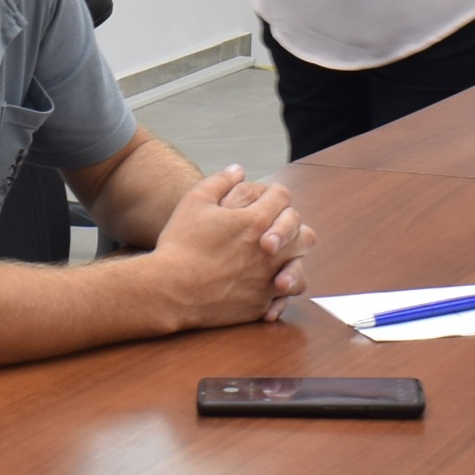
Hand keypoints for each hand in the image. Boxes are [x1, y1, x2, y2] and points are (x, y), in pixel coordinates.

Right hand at [152, 167, 305, 333]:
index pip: (282, 197)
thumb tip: (238, 170)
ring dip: (293, 260)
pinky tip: (268, 284)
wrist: (170, 290)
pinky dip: (280, 290)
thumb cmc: (180, 244)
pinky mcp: (260, 304)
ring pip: (300, 268)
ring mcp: (267, 280)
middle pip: (303, 233)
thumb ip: (219, 181)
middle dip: (292, 226)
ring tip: (277, 258)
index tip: (265, 198)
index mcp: (255, 222)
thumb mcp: (194, 202)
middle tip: (276, 228)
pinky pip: (285, 298)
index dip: (274, 194)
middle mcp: (269, 252)